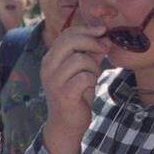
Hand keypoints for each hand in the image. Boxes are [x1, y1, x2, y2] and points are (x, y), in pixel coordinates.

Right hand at [42, 23, 109, 153]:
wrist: (67, 124)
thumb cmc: (76, 95)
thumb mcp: (84, 71)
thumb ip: (92, 54)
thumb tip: (105, 37)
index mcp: (51, 58)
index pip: (66, 34)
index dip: (86, 29)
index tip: (103, 30)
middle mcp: (48, 67)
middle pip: (70, 41)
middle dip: (92, 42)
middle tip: (104, 49)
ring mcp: (54, 81)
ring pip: (80, 59)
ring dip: (93, 67)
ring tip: (92, 76)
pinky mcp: (63, 94)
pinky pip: (84, 77)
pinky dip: (92, 80)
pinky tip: (89, 87)